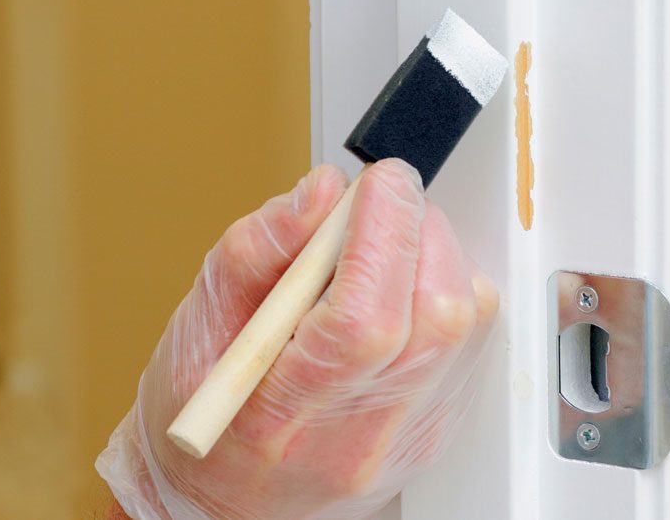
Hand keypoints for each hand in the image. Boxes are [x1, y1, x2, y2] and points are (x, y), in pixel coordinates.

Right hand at [97, 160, 499, 519]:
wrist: (232, 499)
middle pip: (435, 318)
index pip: (364, 320)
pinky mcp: (439, 426)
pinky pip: (472, 341)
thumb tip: (321, 191)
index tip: (376, 181)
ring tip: (381, 248)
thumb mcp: (198, 324)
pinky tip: (399, 288)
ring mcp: (408, 436)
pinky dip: (443, 289)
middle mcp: (359, 436)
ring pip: (466, 323)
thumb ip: (255, 249)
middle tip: (379, 203)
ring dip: (435, 256)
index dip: (383, 233)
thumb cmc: (207, 413)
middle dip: (416, 231)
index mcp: (282, 414)